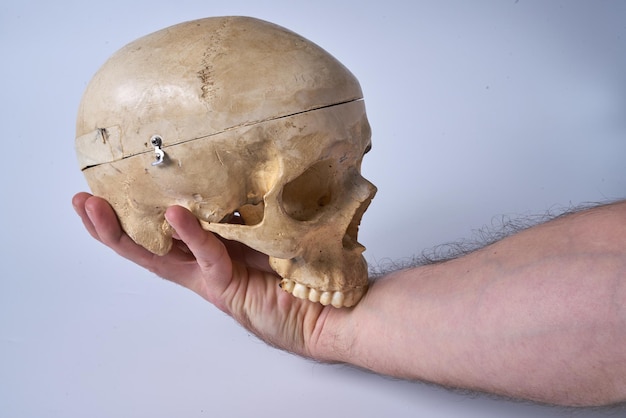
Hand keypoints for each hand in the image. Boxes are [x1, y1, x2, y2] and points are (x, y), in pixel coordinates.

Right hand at [72, 192, 344, 358]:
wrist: (334, 306)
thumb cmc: (307, 261)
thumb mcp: (275, 220)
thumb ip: (257, 198)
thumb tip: (253, 151)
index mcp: (214, 243)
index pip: (167, 225)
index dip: (138, 207)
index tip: (113, 179)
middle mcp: (207, 261)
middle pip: (149, 244)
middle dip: (113, 224)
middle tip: (83, 201)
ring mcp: (215, 277)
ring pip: (162, 257)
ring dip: (128, 234)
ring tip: (100, 209)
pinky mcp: (230, 289)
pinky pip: (207, 258)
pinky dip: (191, 236)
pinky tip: (175, 215)